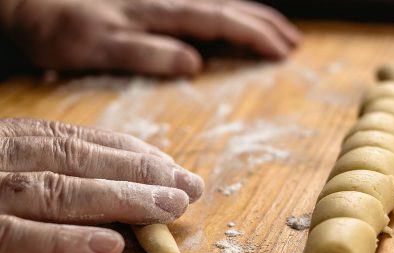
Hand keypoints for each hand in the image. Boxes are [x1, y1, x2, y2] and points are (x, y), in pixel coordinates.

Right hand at [0, 117, 203, 252]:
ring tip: (171, 208)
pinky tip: (111, 246)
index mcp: (3, 141)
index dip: (128, 153)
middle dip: (140, 173)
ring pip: (56, 192)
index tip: (171, 166)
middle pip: (75, 160)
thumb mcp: (0, 167)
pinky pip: (13, 237)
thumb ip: (38, 168)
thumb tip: (110, 187)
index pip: (73, 142)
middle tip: (190, 187)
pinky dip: (63, 241)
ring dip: (120, 199)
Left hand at [1, 0, 300, 75]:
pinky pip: (202, 4)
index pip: (219, 21)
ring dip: (251, 16)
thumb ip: (145, 53)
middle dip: (263, 25)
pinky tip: (233, 17)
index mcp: (158, 12)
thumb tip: (193, 63)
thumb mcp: (96, 46)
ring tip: (278, 31)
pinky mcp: (153, 1)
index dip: (253, 36)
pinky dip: (226, 12)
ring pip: (218, 2)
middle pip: (227, 7)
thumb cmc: (58, 26)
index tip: (283, 52)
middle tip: (293, 44)